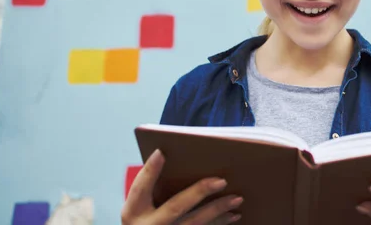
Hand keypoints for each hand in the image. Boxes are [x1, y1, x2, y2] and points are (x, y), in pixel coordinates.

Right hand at [121, 149, 243, 224]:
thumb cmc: (145, 219)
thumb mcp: (139, 207)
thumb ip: (152, 186)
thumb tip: (172, 156)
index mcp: (133, 212)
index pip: (140, 188)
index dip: (150, 170)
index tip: (161, 152)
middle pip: (175, 207)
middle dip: (199, 192)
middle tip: (222, 180)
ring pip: (194, 224)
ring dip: (218, 210)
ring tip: (237, 198)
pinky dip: (220, 223)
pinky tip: (233, 214)